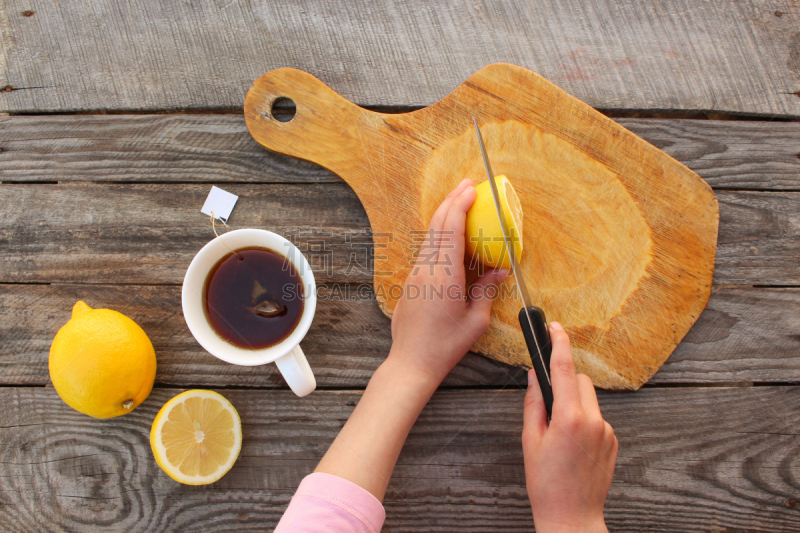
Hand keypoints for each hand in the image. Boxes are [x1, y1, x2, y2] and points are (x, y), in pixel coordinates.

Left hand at [388, 178, 508, 385]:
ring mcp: (416, 274)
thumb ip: (486, 290)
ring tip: (459, 202)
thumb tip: (499, 271)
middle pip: (437, 225)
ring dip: (444, 216)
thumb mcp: (475, 320)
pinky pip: (427, 251)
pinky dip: (439, 235)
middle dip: (451, 201)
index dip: (460, 205)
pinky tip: (450, 235)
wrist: (411, 362)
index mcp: (445, 276)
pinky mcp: (411, 282)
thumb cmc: (445, 346)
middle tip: (466, 185)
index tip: (472, 189)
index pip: (451, 230)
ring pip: (429, 236)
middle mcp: (427, 270)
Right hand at [522, 322, 617, 532]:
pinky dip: (584, 420)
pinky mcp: (613, 441)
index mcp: (569, 418)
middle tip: (547, 405)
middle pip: (579, 381)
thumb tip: (534, 377)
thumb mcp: (531, 441)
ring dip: (574, 403)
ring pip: (589, 399)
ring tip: (559, 432)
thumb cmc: (546, 484)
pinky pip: (597, 418)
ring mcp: (606, 431)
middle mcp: (593, 421)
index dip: (559, 343)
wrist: (572, 517)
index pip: (564, 369)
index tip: (554, 327)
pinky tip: (572, 445)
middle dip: (563, 382)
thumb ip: (534, 404)